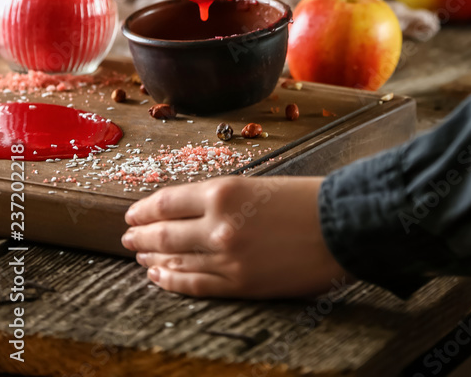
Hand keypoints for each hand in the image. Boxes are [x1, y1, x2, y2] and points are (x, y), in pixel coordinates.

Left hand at [122, 176, 346, 298]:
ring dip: (152, 258)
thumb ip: (223, 199)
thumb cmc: (307, 199)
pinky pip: (194, 285)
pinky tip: (160, 278)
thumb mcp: (258, 185)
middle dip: (141, 236)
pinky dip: (172, 281)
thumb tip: (190, 212)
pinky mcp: (240, 284)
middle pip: (163, 232)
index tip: (132, 213)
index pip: (167, 201)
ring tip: (140, 257)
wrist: (343, 226)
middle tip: (127, 237)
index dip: (144, 209)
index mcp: (224, 191)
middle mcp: (219, 224)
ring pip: (174, 260)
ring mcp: (227, 258)